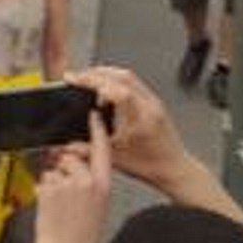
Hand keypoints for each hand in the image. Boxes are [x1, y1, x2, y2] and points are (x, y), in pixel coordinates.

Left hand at [28, 116, 113, 242]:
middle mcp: (87, 181)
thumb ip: (90, 183)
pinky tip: (49, 207)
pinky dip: (42, 189)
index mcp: (104, 185)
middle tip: (63, 190)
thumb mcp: (97, 206)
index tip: (93, 115)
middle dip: (62, 164)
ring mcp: (67, 183)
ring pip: (53, 167)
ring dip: (51, 179)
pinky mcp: (49, 188)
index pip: (102, 150)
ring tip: (58, 204)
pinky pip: (42, 179)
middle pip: (71, 155)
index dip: (97, 130)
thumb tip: (73, 165)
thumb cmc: (81, 234)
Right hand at [65, 66, 190, 193]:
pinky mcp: (154, 103)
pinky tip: (106, 91)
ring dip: (106, 74)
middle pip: (122, 75)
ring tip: (88, 80)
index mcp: (140, 118)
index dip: (93, 81)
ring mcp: (153, 102)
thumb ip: (89, 150)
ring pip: (129, 76)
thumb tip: (68, 144)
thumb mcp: (115, 159)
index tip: (75, 80)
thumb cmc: (152, 166)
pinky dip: (116, 81)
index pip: (116, 89)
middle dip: (95, 73)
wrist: (175, 169)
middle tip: (77, 77)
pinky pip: (134, 83)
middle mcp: (149, 106)